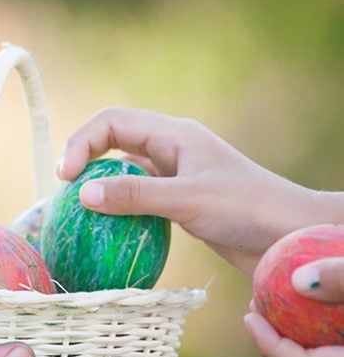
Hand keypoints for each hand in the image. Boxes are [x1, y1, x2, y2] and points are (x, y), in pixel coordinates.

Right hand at [58, 107, 342, 273]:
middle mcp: (169, 149)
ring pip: (122, 170)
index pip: (112, 122)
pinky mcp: (177, 201)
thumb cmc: (248, 209)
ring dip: (98, 185)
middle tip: (65, 192)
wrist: (290, 234)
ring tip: (79, 211)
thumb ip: (136, 195)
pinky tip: (108, 229)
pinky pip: (136, 197)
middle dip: (83, 159)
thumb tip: (83, 193)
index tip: (67, 178)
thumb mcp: (189, 200)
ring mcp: (172, 175)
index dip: (81, 142)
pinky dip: (117, 208)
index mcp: (173, 134)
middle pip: (111, 141)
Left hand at [244, 257, 343, 356]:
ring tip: (276, 298)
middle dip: (279, 339)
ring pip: (328, 353)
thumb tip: (298, 280)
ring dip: (301, 329)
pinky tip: (311, 289)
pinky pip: (340, 339)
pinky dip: (323, 319)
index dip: (271, 345)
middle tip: (255, 309)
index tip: (248, 317)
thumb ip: (343, 279)